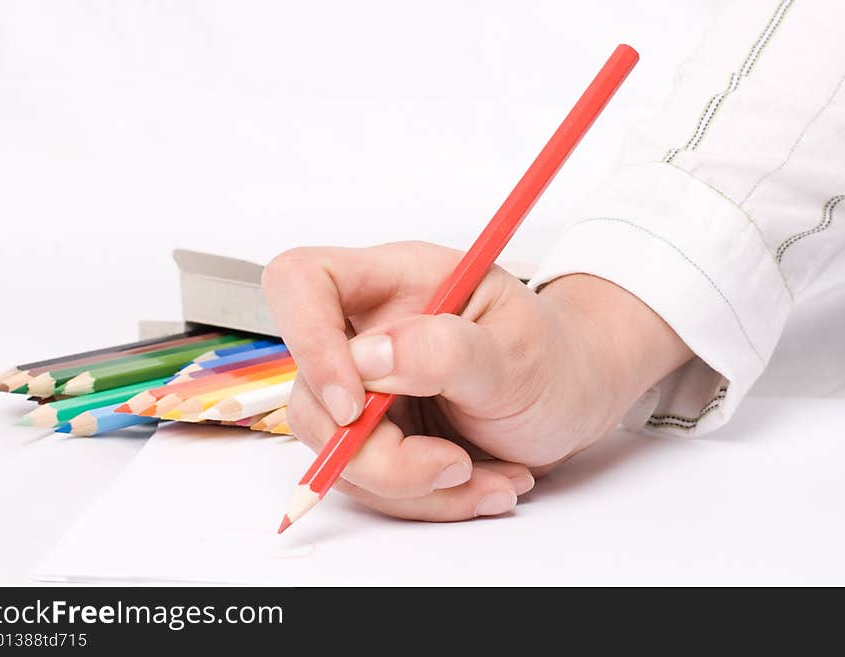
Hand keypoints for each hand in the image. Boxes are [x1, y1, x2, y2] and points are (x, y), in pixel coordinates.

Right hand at [262, 241, 690, 521]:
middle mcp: (369, 331)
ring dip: (413, 486)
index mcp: (397, 281)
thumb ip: (444, 351)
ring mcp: (370, 388)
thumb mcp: (516, 353)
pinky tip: (483, 483)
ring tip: (487, 477)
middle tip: (453, 465)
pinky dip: (426, 498)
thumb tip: (366, 358)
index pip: (302, 281)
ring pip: (338, 454)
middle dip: (378, 455)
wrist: (575, 397)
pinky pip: (371, 483)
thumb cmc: (554, 358)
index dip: (308, 343)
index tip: (356, 407)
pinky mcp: (380, 436)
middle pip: (312, 397)